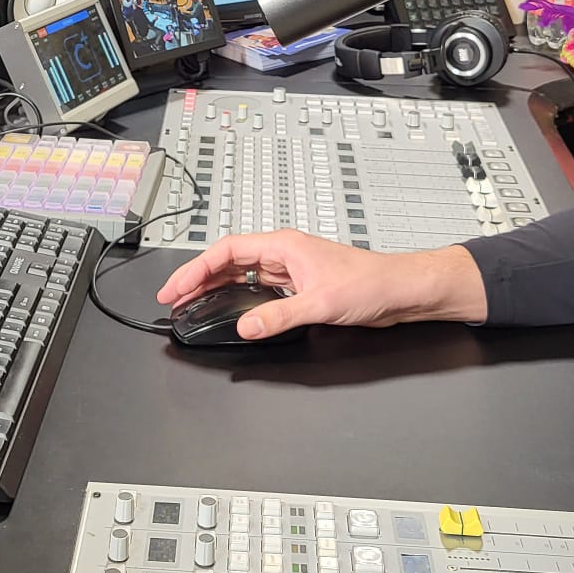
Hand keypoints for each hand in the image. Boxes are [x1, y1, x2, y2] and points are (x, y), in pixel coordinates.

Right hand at [156, 230, 486, 339]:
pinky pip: (259, 288)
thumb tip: (246, 326)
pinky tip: (231, 309)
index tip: (175, 289)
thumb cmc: (370, 284)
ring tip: (192, 304)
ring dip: (216, 287)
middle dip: (198, 278)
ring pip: (242, 274)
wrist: (400, 291)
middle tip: (173, 300)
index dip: (195, 269)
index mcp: (284, 246)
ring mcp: (291, 269)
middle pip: (229, 261)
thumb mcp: (320, 303)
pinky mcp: (300, 285)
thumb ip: (279, 316)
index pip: (226, 251)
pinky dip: (238, 297)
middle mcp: (284, 254)